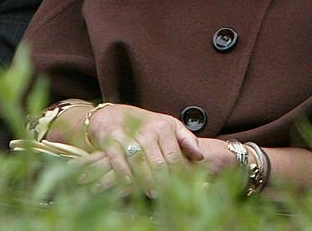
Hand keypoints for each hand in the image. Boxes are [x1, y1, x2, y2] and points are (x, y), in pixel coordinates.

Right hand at [84, 104, 202, 193]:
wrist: (114, 114)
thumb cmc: (146, 125)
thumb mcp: (170, 126)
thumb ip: (187, 140)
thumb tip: (200, 157)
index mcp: (164, 127)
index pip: (174, 156)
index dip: (178, 175)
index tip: (182, 190)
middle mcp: (147, 130)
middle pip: (158, 161)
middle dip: (163, 181)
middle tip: (168, 197)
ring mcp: (129, 135)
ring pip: (140, 161)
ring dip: (146, 180)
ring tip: (153, 193)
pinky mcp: (111, 140)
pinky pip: (118, 159)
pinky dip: (123, 173)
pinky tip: (128, 184)